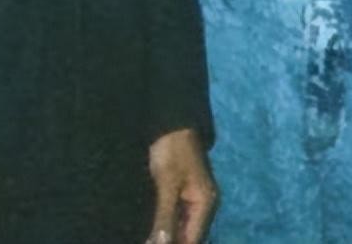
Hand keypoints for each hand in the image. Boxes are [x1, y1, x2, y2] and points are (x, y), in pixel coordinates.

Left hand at [145, 127, 217, 243]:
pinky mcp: (180, 193)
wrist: (171, 120)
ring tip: (147, 238)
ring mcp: (191, 199)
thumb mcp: (167, 183)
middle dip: (168, 241)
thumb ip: (165, 216)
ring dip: (165, 234)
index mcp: (205, 204)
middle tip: (147, 241)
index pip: (192, 240)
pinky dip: (164, 224)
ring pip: (180, 228)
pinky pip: (174, 217)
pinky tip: (150, 227)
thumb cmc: (172, 149)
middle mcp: (202, 206)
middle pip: (187, 236)